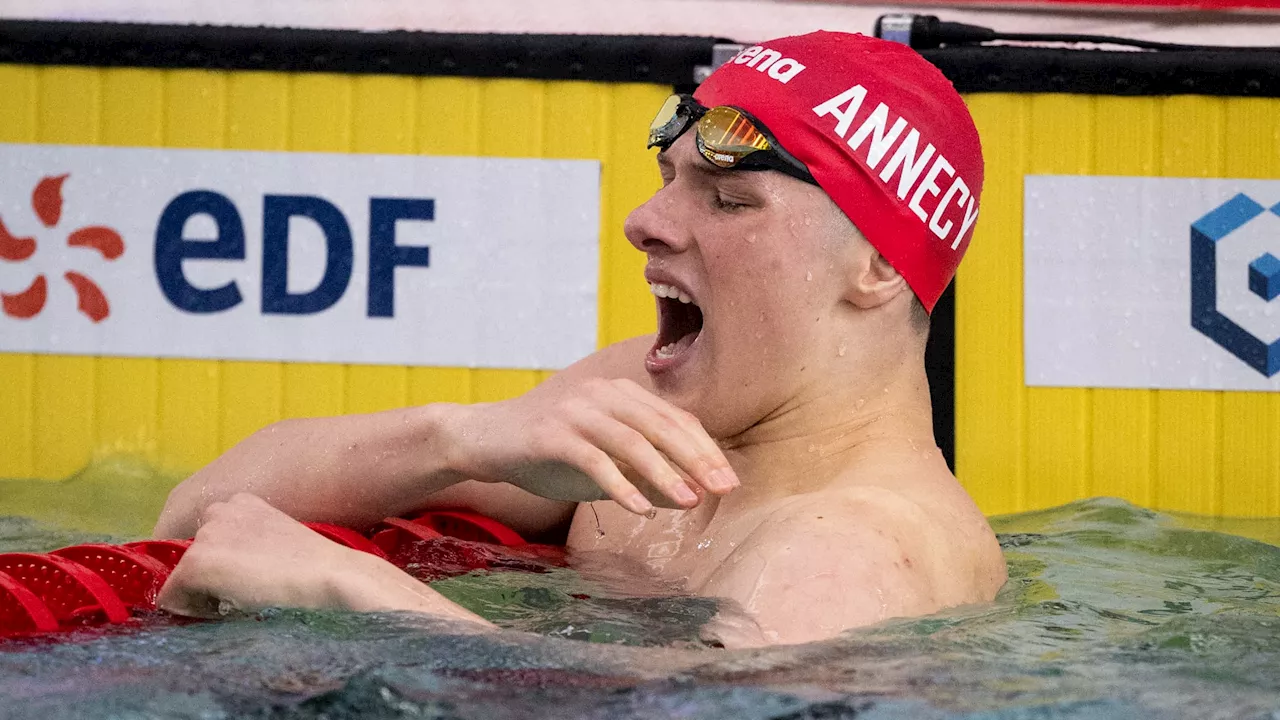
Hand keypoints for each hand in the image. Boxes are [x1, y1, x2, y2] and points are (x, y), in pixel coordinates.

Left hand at [157, 493, 374, 617]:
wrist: (331, 578)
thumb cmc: (318, 570)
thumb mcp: (280, 544)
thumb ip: (251, 547)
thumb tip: (230, 576)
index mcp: (244, 502)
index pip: (212, 540)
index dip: (225, 566)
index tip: (251, 580)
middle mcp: (219, 510)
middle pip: (193, 557)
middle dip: (209, 577)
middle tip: (247, 591)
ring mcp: (206, 536)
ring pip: (182, 578)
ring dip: (202, 593)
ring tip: (243, 598)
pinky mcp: (196, 564)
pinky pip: (173, 598)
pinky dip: (194, 610)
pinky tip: (233, 607)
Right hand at [443, 377, 738, 514]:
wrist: (484, 440)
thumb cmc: (549, 453)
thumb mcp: (604, 464)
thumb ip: (643, 474)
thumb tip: (689, 497)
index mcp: (621, 393)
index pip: (676, 419)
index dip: (705, 449)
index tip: (729, 480)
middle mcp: (603, 394)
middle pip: (661, 426)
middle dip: (696, 460)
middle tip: (723, 490)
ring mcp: (576, 411)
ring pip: (631, 441)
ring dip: (665, 473)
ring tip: (690, 502)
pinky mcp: (551, 433)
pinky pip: (594, 460)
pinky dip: (620, 485)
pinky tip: (640, 510)